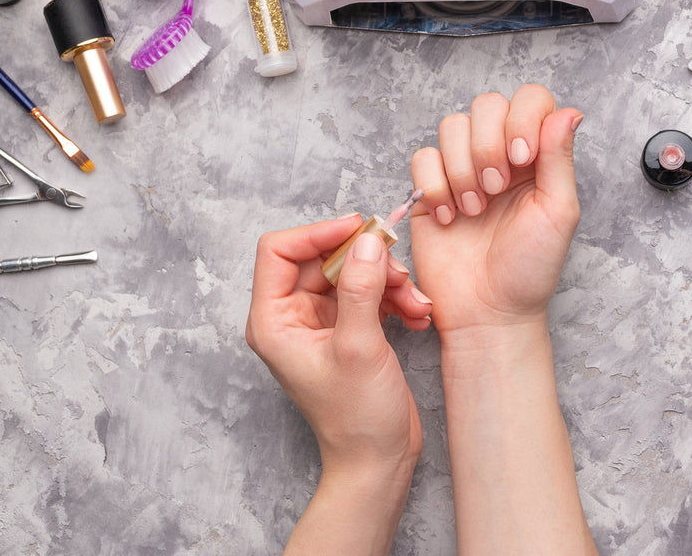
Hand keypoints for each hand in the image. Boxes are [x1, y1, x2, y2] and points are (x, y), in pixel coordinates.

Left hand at [246, 216, 432, 475]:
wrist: (378, 461)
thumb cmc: (356, 418)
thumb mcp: (359, 347)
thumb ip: (360, 290)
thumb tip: (367, 241)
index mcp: (274, 320)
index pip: (280, 251)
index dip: (319, 233)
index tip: (359, 229)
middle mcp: (292, 317)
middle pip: (324, 258)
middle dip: (366, 262)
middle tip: (399, 274)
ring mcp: (321, 323)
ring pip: (352, 273)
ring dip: (388, 281)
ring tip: (415, 303)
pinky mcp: (349, 330)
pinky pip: (369, 293)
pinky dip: (395, 297)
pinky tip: (417, 314)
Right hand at [409, 85, 581, 333]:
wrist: (488, 311)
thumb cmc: (529, 269)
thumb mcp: (559, 212)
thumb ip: (559, 158)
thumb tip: (569, 111)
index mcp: (537, 156)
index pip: (530, 100)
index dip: (522, 118)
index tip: (522, 158)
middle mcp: (500, 155)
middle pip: (486, 105)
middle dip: (488, 146)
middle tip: (496, 189)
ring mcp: (463, 170)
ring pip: (452, 127)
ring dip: (462, 169)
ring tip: (475, 209)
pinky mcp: (431, 190)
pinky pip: (423, 158)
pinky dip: (435, 186)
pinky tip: (451, 217)